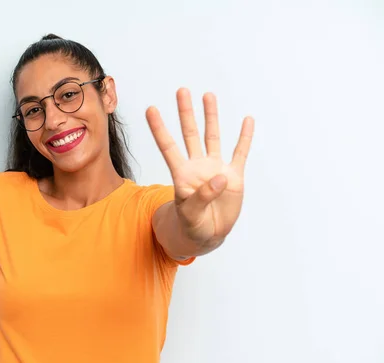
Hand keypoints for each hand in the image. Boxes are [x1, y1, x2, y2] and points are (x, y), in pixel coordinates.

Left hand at [146, 88, 254, 243]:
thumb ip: (202, 197)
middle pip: (190, 134)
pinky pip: (240, 153)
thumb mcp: (191, 215)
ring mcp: (216, 169)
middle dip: (185, 113)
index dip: (159, 129)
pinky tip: (247, 120)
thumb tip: (219, 178)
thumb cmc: (192, 225)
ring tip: (208, 95)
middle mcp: (197, 166)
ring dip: (211, 117)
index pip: (167, 147)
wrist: (208, 235)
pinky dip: (244, 137)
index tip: (150, 109)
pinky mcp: (234, 177)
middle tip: (182, 91)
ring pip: (212, 137)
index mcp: (181, 174)